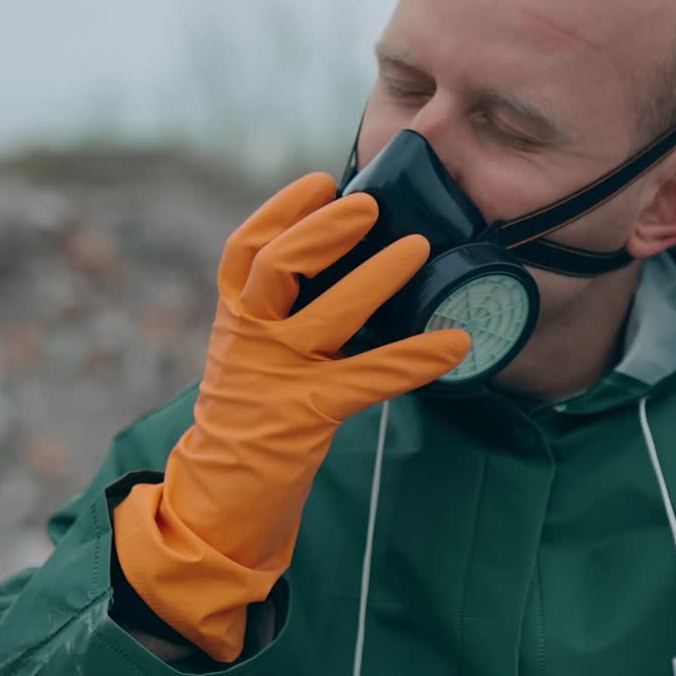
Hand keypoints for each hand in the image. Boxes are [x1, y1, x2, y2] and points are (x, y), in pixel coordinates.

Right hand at [112, 173, 469, 659]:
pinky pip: (369, 379)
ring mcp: (276, 377)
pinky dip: (415, 358)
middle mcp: (248, 339)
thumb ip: (286, 315)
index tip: (322, 180)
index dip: (282, 210)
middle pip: (276, 268)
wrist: (220, 495)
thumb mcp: (255, 354)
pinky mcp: (306, 415)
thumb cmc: (253, 414)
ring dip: (375, 278)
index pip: (246, 250)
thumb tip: (346, 267)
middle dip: (323, 230)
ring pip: (325, 315)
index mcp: (235, 318)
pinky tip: (455, 343)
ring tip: (418, 248)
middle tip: (370, 204)